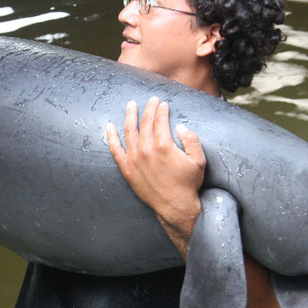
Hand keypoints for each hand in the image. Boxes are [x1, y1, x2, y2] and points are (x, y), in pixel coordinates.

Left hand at [106, 97, 205, 248]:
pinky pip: (115, 150)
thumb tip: (180, 126)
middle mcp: (146, 150)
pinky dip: (111, 137)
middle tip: (151, 101)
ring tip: (130, 105)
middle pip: (145, 122)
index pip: (160, 120)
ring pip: (129, 131)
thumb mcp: (199, 161)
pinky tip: (109, 126)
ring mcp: (134, 159)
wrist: (175, 207)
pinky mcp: (126, 169)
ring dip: (129, 115)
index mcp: (164, 145)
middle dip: (148, 108)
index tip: (163, 104)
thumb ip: (191, 140)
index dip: (161, 110)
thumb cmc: (188, 184)